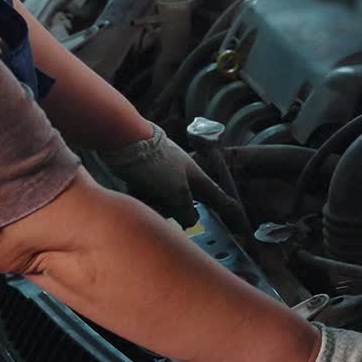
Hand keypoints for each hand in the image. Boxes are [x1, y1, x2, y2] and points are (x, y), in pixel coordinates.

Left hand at [100, 123, 244, 229]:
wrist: (126, 141)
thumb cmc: (156, 164)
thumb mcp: (177, 192)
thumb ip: (187, 210)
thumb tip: (190, 221)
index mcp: (195, 175)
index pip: (215, 195)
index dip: (226, 207)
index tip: (235, 215)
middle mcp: (181, 174)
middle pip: (185, 202)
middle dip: (172, 210)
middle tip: (162, 208)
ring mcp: (163, 173)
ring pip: (164, 200)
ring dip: (154, 203)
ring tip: (143, 194)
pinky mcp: (145, 174)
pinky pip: (147, 194)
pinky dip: (141, 196)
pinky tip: (133, 190)